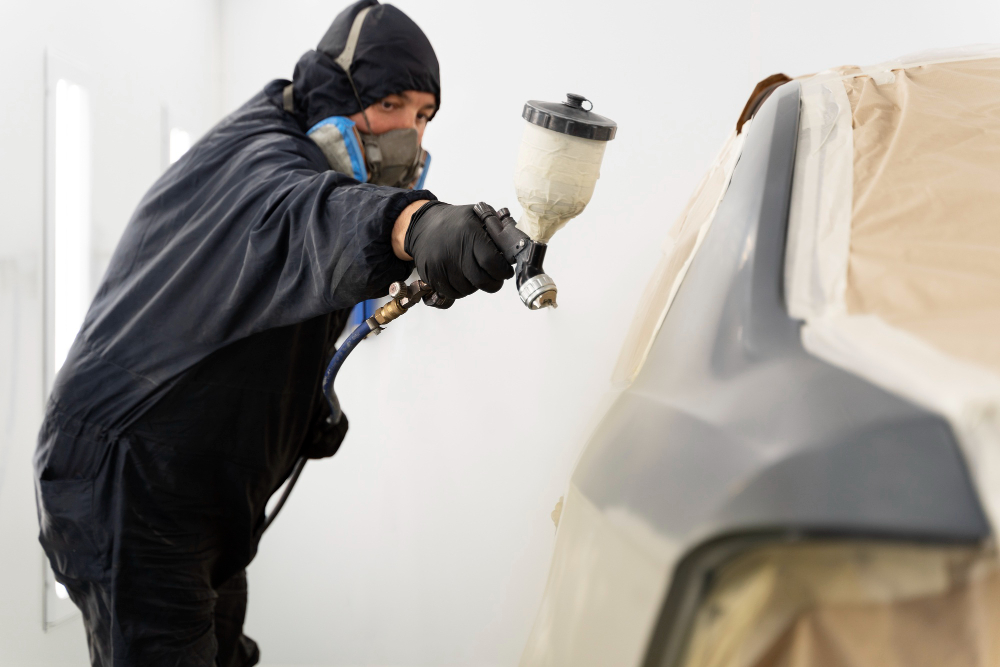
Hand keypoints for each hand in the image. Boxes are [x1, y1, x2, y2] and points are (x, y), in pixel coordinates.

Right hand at [399, 201, 513, 298]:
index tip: (506, 271)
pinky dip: (461, 290)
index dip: (503, 271)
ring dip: (476, 286)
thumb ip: (497, 230)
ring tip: (476, 273)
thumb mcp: (478, 216)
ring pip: (467, 289)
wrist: (422, 225)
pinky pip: (452, 293)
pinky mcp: (431, 275)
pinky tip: (463, 277)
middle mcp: (453, 250)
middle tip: (496, 278)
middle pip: (481, 280)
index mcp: (469, 233)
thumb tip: (517, 248)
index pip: (492, 262)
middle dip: (493, 282)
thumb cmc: (456, 221)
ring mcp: (440, 264)